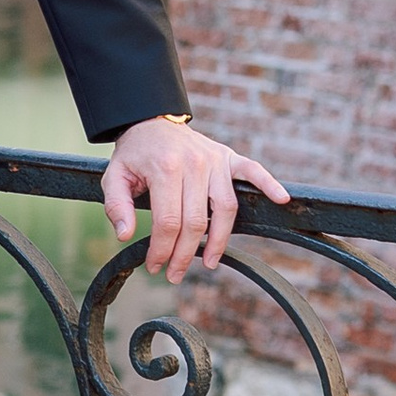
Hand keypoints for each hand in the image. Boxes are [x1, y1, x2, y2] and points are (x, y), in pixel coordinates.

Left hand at [100, 119, 290, 282]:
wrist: (151, 121)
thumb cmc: (135, 154)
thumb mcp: (114, 175)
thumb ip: (117, 205)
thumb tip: (125, 235)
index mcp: (165, 168)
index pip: (168, 221)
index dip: (161, 249)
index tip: (154, 266)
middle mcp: (194, 164)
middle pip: (196, 222)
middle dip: (184, 254)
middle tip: (174, 274)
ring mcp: (215, 160)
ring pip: (225, 209)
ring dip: (219, 240)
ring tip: (208, 262)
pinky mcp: (228, 157)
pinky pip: (253, 171)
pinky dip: (269, 184)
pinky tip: (281, 199)